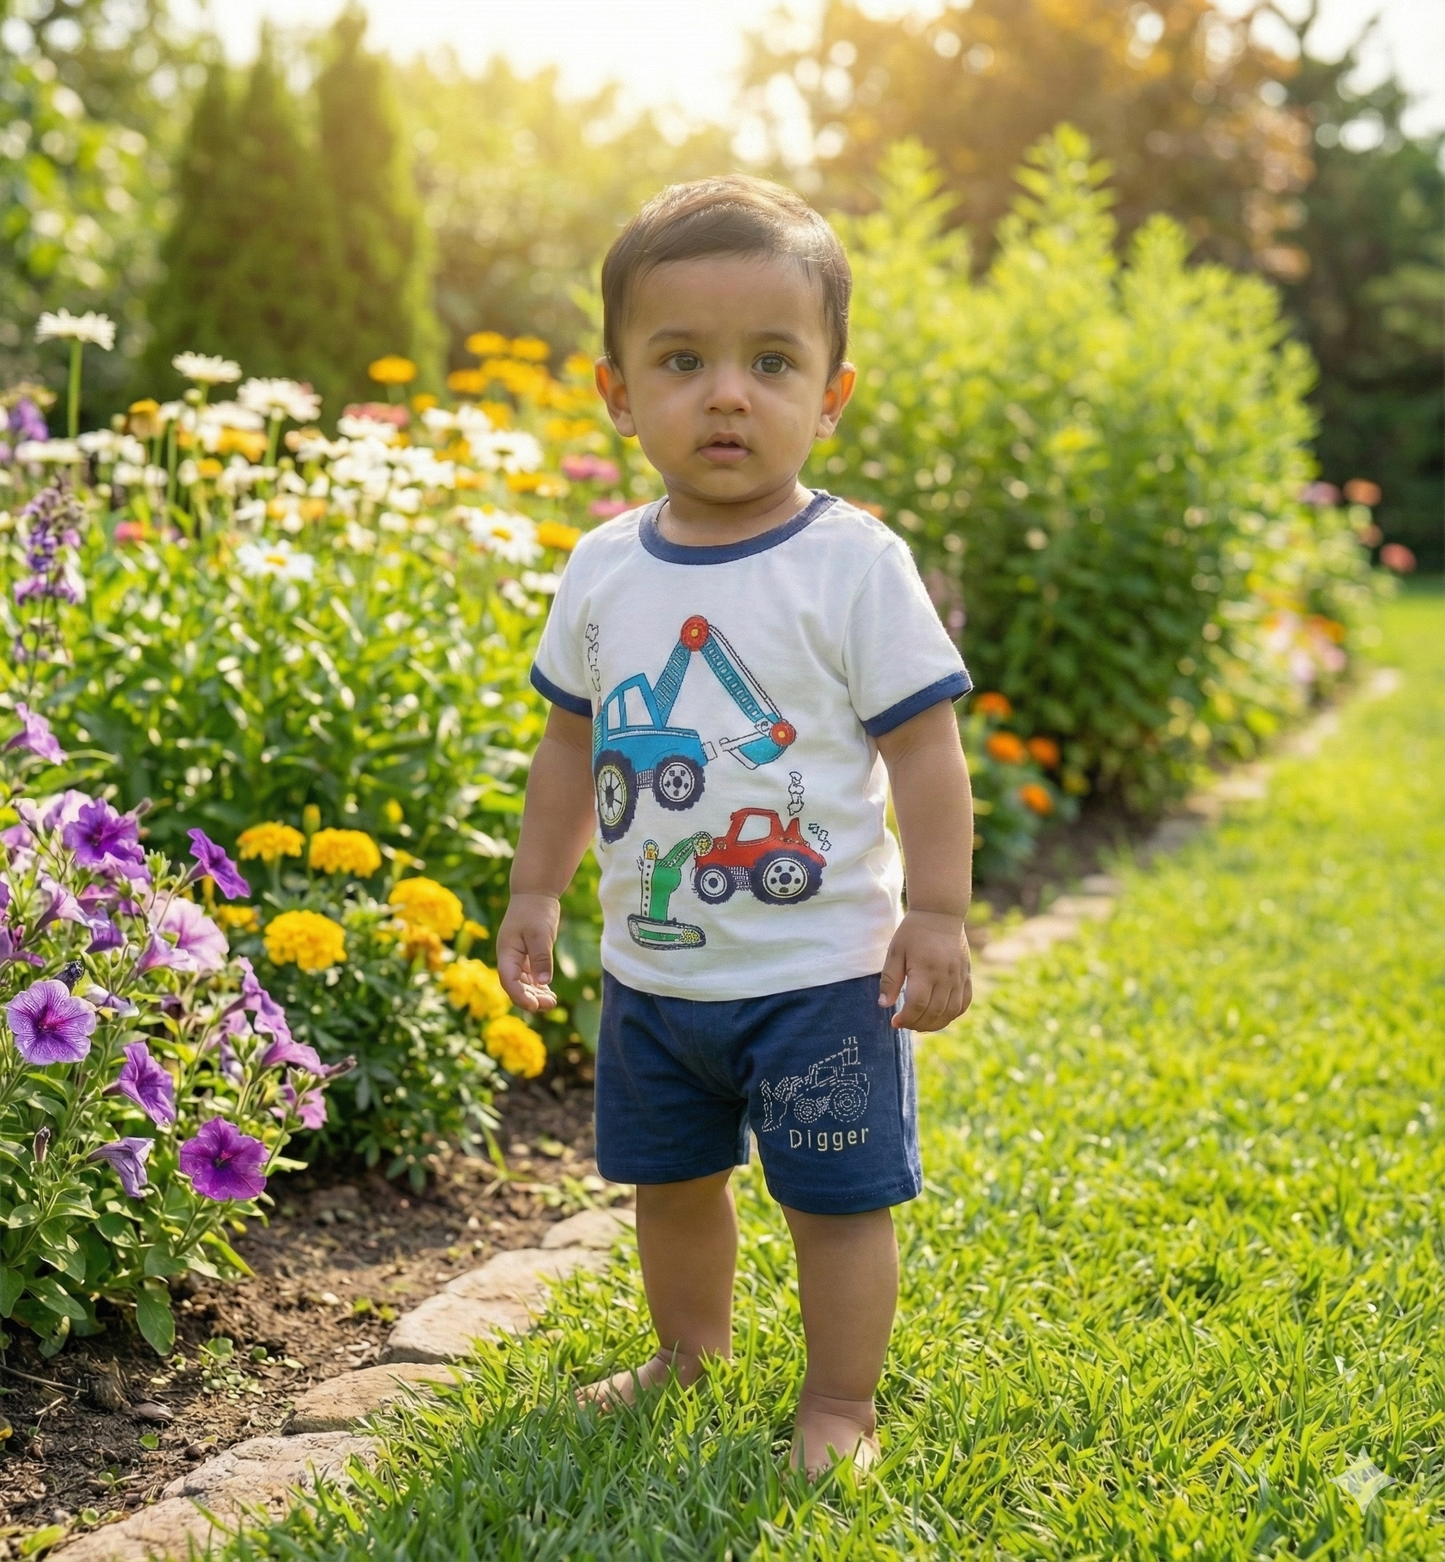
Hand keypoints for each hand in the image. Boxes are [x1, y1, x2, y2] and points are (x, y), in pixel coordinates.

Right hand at [496, 892, 561, 1010]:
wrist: (535, 893)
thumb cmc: (536, 911)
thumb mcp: (540, 934)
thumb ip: (541, 958)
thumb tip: (543, 983)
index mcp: (506, 953)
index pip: (509, 981)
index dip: (520, 996)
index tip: (535, 1006)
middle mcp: (509, 958)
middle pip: (515, 986)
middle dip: (531, 999)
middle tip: (551, 1004)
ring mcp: (516, 958)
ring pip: (523, 983)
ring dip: (535, 994)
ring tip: (552, 1002)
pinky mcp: (526, 956)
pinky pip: (529, 977)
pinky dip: (538, 986)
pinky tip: (550, 994)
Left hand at [878, 910, 971, 1031]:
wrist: (940, 913)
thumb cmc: (913, 931)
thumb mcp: (895, 951)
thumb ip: (890, 979)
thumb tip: (884, 1005)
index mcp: (926, 969)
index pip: (917, 1005)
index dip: (906, 1018)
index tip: (894, 1022)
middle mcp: (946, 976)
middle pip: (934, 1012)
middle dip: (917, 1024)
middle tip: (905, 1023)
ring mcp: (959, 977)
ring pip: (951, 1012)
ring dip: (935, 1024)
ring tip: (919, 1024)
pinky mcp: (966, 975)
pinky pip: (964, 1003)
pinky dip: (953, 1014)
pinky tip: (939, 1016)